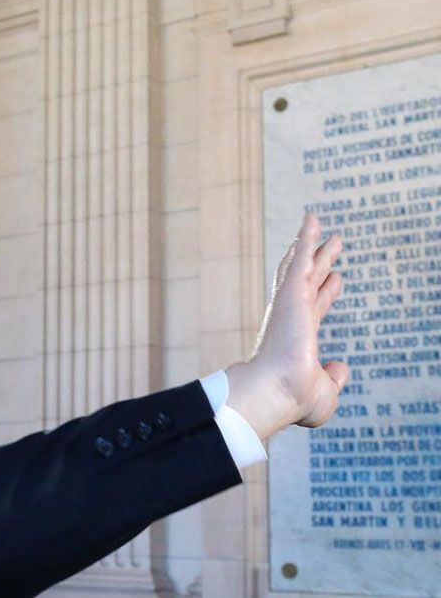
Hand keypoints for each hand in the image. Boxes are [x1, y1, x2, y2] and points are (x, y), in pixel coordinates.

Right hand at [227, 213, 349, 440]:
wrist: (277, 391)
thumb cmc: (294, 399)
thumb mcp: (324, 392)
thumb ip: (333, 378)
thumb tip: (341, 367)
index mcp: (299, 339)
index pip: (316, 308)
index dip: (327, 293)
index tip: (336, 279)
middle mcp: (293, 317)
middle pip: (309, 281)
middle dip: (319, 263)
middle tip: (330, 245)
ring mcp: (291, 304)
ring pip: (304, 266)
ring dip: (312, 244)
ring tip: (317, 222)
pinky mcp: (292, 293)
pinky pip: (301, 259)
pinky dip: (306, 238)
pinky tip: (312, 219)